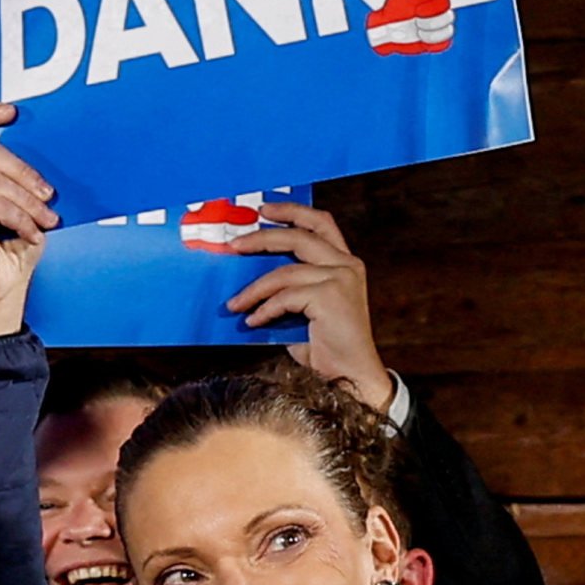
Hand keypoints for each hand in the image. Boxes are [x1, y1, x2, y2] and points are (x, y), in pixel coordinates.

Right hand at [0, 102, 56, 344]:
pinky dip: (19, 218)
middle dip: (25, 172)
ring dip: (27, 201)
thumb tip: (45, 149)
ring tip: (44, 221)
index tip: (14, 112)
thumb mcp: (24, 202)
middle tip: (48, 196)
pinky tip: (30, 234)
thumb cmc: (10, 250)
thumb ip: (22, 174)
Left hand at [229, 200, 397, 413]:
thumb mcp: (303, 308)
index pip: (321, 222)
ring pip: (285, 271)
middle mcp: (347, 264)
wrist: (349, 375)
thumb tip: (248, 278)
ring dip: (254, 289)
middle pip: (300, 235)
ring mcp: (341, 278)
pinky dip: (265, 309)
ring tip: (235, 304)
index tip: (264, 209)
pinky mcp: (332, 296)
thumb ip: (287, 287)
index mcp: (345, 262)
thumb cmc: (325, 346)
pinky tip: (253, 322)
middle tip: (235, 245)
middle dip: (262, 237)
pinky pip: (286, 296)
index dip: (293, 211)